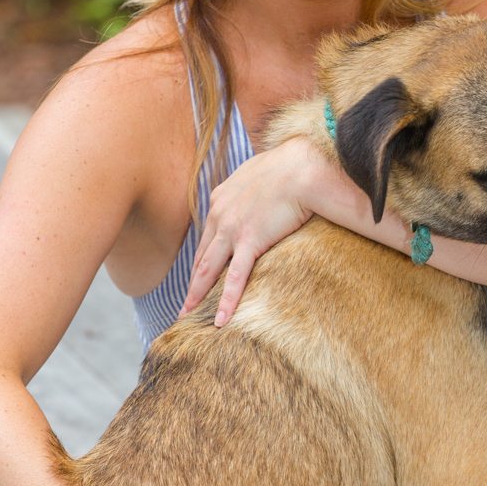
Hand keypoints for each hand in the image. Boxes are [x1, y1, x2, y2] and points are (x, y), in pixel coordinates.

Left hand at [181, 137, 323, 325]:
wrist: (302, 166)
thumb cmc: (290, 166)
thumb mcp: (260, 172)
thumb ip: (252, 188)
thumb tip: (262, 193)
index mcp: (221, 200)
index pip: (207, 238)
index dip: (201, 260)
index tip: (197, 277)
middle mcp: (219, 215)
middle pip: (201, 257)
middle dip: (192, 283)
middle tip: (184, 305)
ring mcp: (232, 229)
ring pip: (208, 270)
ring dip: (197, 296)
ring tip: (187, 316)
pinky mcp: (250, 241)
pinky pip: (236, 277)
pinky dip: (227, 301)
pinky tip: (221, 319)